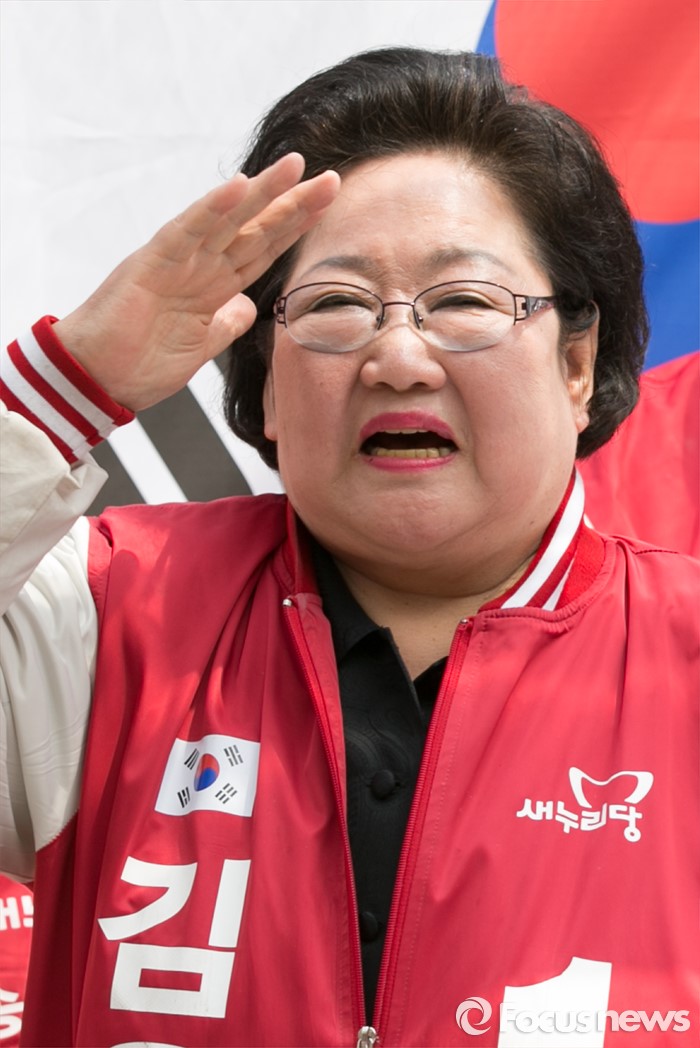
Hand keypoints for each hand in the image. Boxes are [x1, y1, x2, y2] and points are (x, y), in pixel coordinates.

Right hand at [53, 154, 339, 410]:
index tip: (327, 208)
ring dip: (261, 193)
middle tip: (332, 180)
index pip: (262, 250)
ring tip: (295, 166)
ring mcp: (176, 261)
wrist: (96, 380)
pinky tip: (239, 186)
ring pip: (226, 220)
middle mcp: (198, 266)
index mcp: (212, 286)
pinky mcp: (151, 263)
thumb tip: (248, 307)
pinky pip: (187, 230)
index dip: (294, 230)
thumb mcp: (200, 348)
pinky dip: (212, 208)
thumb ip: (225, 323)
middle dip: (292, 205)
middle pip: (254, 229)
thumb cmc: (139, 364)